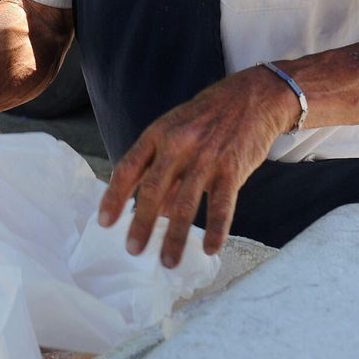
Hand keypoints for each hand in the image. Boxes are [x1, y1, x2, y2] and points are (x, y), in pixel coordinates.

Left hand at [98, 66, 300, 266]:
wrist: (254, 96)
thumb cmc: (209, 116)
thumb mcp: (177, 130)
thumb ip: (163, 167)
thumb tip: (153, 208)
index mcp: (159, 133)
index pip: (129, 167)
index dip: (114, 196)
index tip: (104, 222)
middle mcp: (179, 145)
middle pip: (154, 189)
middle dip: (141, 223)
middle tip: (132, 250)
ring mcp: (206, 157)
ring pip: (186, 204)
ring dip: (175, 236)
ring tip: (167, 261)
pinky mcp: (233, 168)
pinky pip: (222, 205)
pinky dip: (216, 229)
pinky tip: (210, 249)